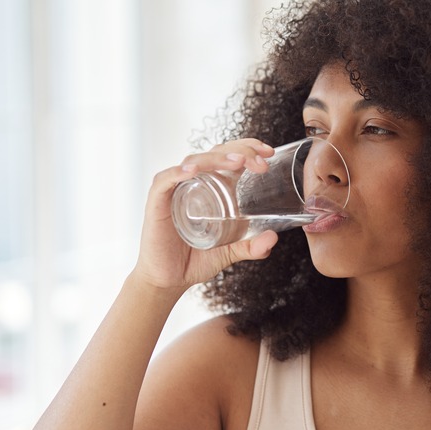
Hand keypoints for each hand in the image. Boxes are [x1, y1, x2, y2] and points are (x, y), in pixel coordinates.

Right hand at [130, 138, 279, 296]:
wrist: (170, 280)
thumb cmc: (196, 260)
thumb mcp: (231, 251)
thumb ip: (253, 247)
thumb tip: (273, 238)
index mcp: (214, 188)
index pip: (231, 156)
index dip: (250, 148)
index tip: (269, 153)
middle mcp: (195, 183)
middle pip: (216, 153)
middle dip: (240, 151)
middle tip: (260, 161)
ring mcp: (176, 190)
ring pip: (194, 161)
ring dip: (217, 158)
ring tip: (238, 162)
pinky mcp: (158, 202)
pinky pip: (165, 180)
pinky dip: (178, 172)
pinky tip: (193, 171)